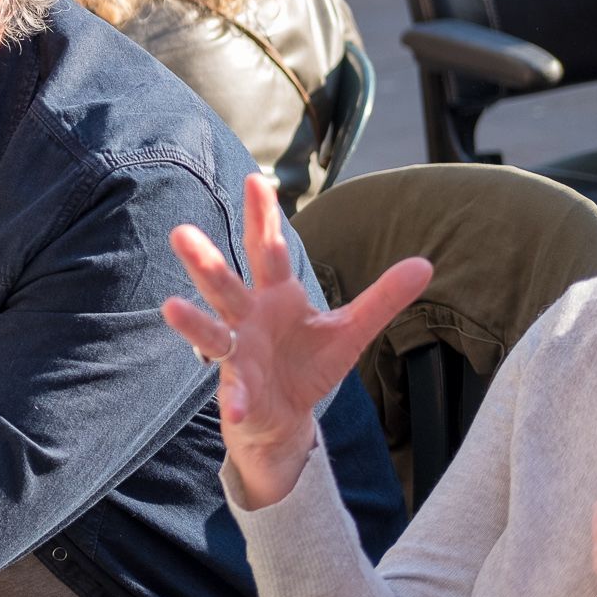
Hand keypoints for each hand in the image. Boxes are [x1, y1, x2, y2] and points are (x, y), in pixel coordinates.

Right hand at [162, 174, 431, 509]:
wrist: (286, 417)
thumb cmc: (307, 364)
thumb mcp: (350, 329)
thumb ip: (382, 297)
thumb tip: (425, 264)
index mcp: (276, 295)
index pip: (269, 249)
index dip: (262, 218)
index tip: (256, 180)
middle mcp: (249, 317)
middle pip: (225, 284)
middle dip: (204, 261)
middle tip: (181, 232)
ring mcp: (239, 353)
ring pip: (213, 331)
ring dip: (193, 321)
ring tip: (171, 308)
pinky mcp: (240, 389)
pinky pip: (235, 392)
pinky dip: (235, 400)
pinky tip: (235, 409)